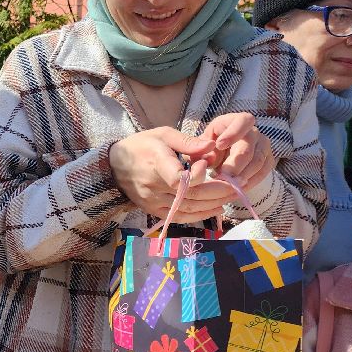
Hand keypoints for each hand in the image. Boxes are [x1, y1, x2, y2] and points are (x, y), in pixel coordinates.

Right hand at [110, 127, 230, 221]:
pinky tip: (215, 209)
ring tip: (231, 195)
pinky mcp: (153, 210)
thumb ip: (187, 142)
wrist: (113, 166)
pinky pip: (179, 217)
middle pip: (191, 195)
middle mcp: (154, 186)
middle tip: (238, 184)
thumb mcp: (162, 135)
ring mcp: (153, 201)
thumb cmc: (140, 146)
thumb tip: (212, 146)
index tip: (209, 164)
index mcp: (156, 163)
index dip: (198, 176)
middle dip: (218, 191)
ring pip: (189, 208)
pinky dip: (200, 215)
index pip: (179, 179)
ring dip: (214, 204)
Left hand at [202, 113, 273, 192]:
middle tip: (224, 176)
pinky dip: (250, 182)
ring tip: (229, 186)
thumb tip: (208, 155)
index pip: (243, 121)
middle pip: (249, 146)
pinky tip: (238, 189)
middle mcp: (253, 132)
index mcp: (235, 121)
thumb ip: (198, 150)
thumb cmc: (207, 150)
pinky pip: (263, 172)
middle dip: (236, 163)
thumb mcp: (198, 147)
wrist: (221, 158)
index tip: (220, 145)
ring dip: (243, 176)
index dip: (234, 132)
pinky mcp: (267, 161)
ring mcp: (263, 146)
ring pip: (258, 161)